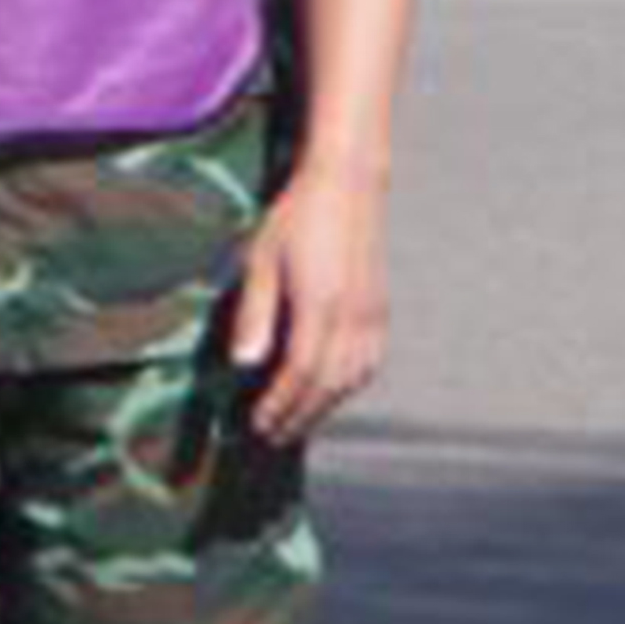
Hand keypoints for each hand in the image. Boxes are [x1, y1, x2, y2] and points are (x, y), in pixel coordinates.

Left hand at [226, 155, 394, 442]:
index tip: (257, 425)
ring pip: (352, 380)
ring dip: (323, 408)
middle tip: (273, 438)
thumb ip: (255, 314)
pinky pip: (368, 364)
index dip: (279, 405)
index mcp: (321, 307)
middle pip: (328, 386)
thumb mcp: (260, 259)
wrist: (347, 185)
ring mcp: (372, 316)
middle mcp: (353, 318)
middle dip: (300, 417)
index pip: (300, 374)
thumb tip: (244, 365)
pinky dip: (347, 387)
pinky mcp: (380, 311)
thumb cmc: (295, 217)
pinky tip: (329, 393)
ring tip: (296, 423)